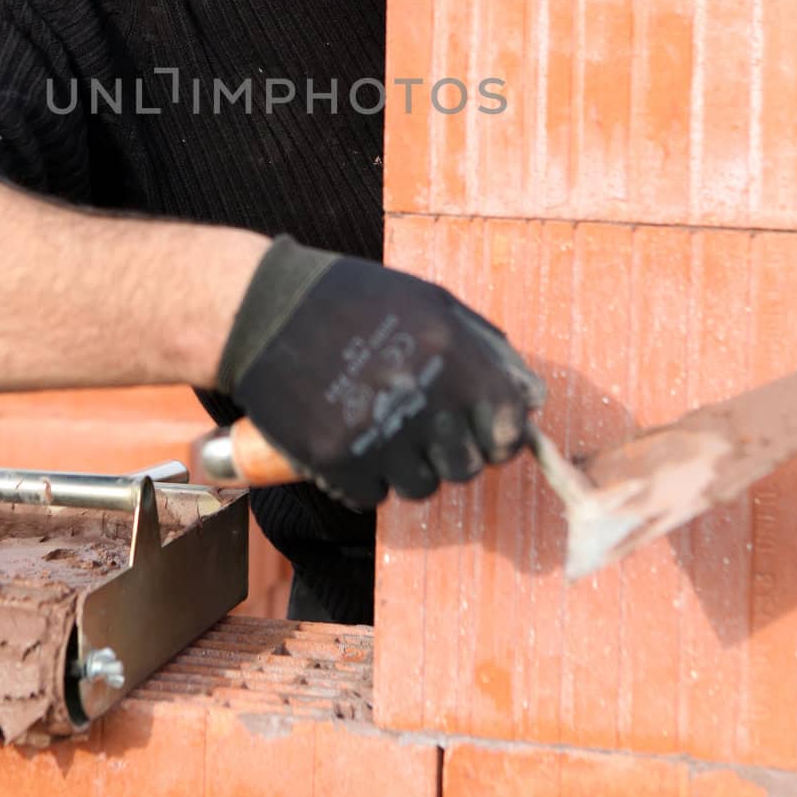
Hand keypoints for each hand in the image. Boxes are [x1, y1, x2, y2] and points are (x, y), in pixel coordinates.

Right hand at [216, 236, 544, 508]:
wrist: (263, 311)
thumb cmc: (353, 300)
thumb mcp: (429, 302)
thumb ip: (487, 350)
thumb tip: (533, 399)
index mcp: (453, 355)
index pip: (510, 430)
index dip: (501, 435)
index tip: (483, 431)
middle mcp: (421, 399)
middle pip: (467, 467)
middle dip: (451, 452)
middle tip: (420, 423)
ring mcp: (377, 435)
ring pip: (422, 488)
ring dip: (407, 467)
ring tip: (380, 425)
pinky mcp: (336, 461)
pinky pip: (374, 496)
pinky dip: (365, 476)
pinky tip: (347, 434)